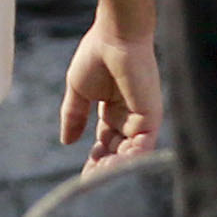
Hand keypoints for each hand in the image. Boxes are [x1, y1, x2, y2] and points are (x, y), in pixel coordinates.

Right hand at [60, 21, 160, 163]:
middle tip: (88, 180)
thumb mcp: (78, 90)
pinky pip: (142, 145)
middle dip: (103, 167)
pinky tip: (111, 166)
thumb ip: (73, 116)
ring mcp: (142, 116)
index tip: (83, 177)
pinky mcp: (151, 115)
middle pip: (118, 151)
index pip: (106, 143)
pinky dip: (129, 158)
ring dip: (114, 166)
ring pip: (130, 152)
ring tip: (97, 175)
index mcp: (114, 109)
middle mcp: (130, 115)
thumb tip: (66, 141)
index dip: (95, 160)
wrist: (114, 36)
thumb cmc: (96, 55)